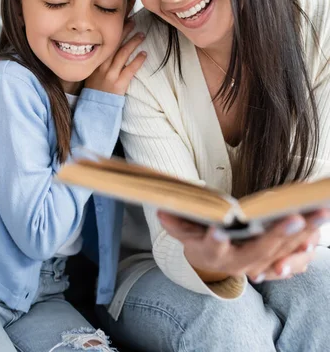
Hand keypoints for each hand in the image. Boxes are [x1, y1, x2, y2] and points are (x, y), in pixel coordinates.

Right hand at [85, 19, 145, 95]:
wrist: (95, 107)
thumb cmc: (95, 87)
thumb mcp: (92, 71)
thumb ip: (99, 59)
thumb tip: (109, 45)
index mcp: (95, 61)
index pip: (105, 41)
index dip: (113, 30)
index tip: (121, 19)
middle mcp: (102, 65)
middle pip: (114, 44)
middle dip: (124, 31)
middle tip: (133, 21)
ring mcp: (110, 74)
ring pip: (123, 54)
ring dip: (133, 42)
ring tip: (142, 35)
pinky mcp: (118, 84)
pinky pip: (130, 69)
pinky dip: (138, 61)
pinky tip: (144, 54)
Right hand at [158, 209, 329, 282]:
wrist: (212, 264)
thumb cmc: (199, 239)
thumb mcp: (184, 231)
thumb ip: (175, 222)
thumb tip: (160, 210)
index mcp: (215, 253)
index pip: (214, 248)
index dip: (216, 241)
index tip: (219, 232)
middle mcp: (240, 262)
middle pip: (260, 250)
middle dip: (278, 234)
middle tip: (294, 218)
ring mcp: (260, 262)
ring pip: (284, 250)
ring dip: (304, 233)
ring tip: (319, 213)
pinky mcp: (275, 259)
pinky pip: (294, 251)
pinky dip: (308, 236)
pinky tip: (320, 218)